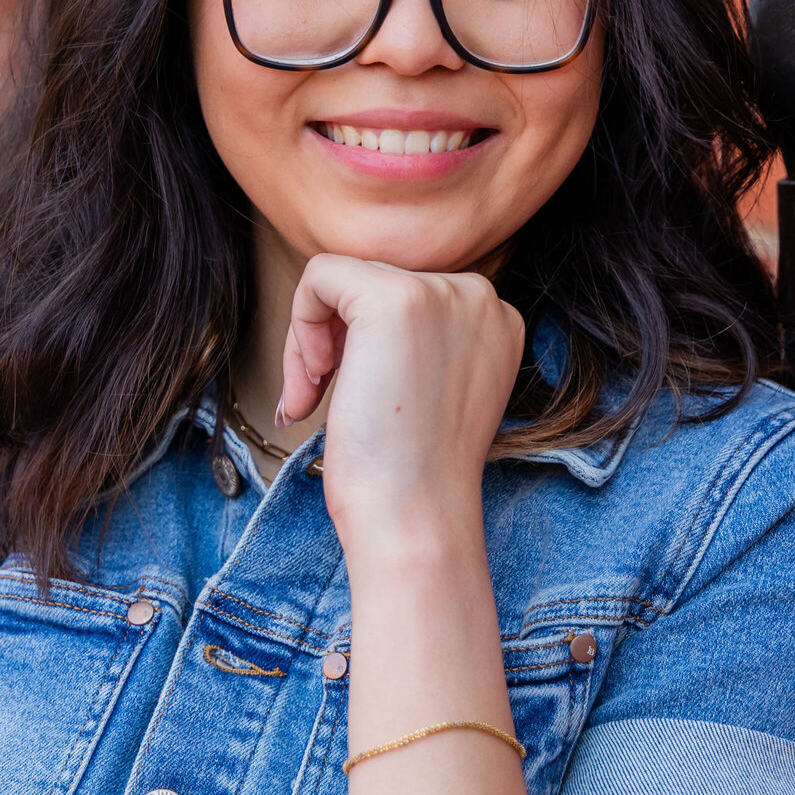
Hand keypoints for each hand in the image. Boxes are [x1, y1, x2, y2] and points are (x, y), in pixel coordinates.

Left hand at [275, 255, 523, 557]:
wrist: (413, 518)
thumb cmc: (411, 474)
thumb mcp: (430, 390)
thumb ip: (414, 342)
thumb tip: (355, 315)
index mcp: (496, 319)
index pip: (407, 294)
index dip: (362, 343)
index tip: (354, 398)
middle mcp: (480, 296)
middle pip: (372, 281)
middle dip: (332, 340)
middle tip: (316, 401)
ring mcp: (443, 292)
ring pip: (342, 280)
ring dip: (311, 341)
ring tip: (310, 397)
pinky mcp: (395, 298)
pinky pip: (319, 276)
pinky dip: (298, 327)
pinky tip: (312, 382)